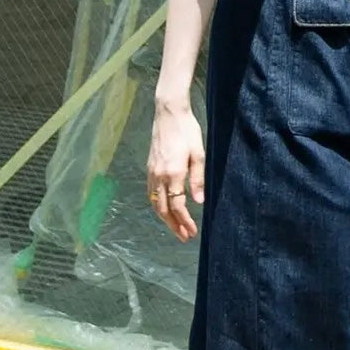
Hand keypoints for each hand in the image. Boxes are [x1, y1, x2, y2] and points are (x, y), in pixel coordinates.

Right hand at [147, 101, 204, 242]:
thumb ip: (198, 178)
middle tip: (184, 237)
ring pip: (155, 202)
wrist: (168, 113)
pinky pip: (151, 192)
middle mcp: (159, 175)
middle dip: (173, 225)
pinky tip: (164, 209)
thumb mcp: (199, 153)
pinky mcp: (149, 167)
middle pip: (163, 208)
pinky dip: (157, 205)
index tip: (191, 232)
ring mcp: (152, 172)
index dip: (184, 221)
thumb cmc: (187, 130)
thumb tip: (199, 201)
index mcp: (173, 173)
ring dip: (164, 218)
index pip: (177, 205)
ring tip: (175, 228)